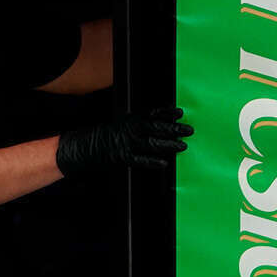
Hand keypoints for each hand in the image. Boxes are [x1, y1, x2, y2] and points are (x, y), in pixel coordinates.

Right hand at [55, 106, 192, 173]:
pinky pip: (141, 160)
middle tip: (189, 130)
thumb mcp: (125, 123)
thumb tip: (162, 122)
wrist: (87, 145)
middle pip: (157, 127)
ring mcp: (128, 143)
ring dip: (169, 145)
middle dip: (174, 129)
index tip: (180, 112)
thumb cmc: (108, 134)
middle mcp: (131, 129)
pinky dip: (153, 161)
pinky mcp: (124, 157)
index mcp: (132, 119)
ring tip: (182, 146)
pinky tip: (164, 163)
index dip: (168, 113)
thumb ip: (142, 123)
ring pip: (152, 143)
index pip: (154, 113)